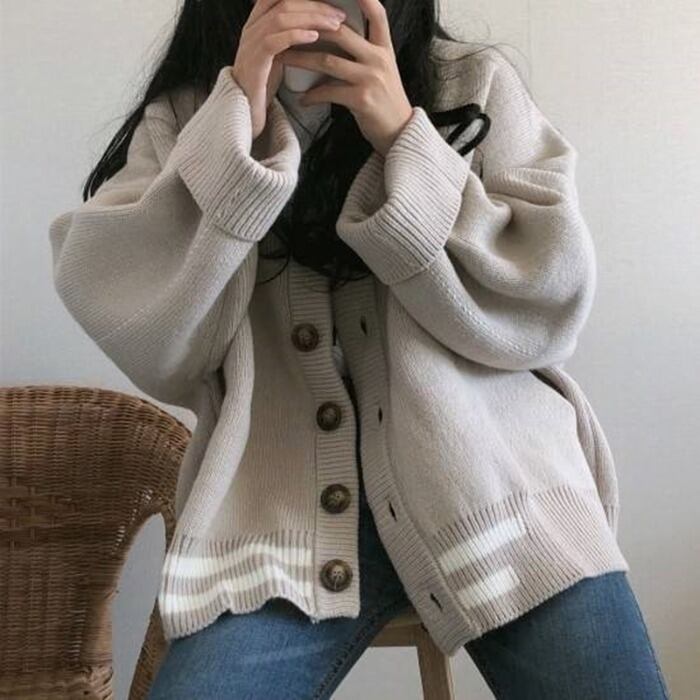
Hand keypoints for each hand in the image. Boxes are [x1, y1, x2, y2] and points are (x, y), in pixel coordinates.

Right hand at [231, 0, 347, 139]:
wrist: (246, 113)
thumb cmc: (265, 85)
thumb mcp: (278, 54)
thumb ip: (290, 36)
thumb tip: (318, 27)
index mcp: (256, 24)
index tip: (331, 5)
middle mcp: (251, 29)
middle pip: (284, 3)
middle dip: (315, 6)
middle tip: (339, 16)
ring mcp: (250, 45)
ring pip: (281, 19)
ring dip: (311, 19)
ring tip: (333, 26)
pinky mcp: (254, 63)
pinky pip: (274, 42)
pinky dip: (296, 36)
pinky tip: (314, 37)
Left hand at [277, 0, 412, 155]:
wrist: (398, 132)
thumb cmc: (384, 101)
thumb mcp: (381, 70)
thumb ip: (364, 52)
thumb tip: (335, 35)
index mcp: (384, 48)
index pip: (377, 14)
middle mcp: (379, 59)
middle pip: (340, 32)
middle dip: (310, 28)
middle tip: (286, 27)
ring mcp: (371, 78)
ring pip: (327, 60)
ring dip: (300, 59)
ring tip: (282, 58)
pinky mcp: (362, 99)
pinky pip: (328, 92)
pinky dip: (312, 96)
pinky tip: (302, 99)